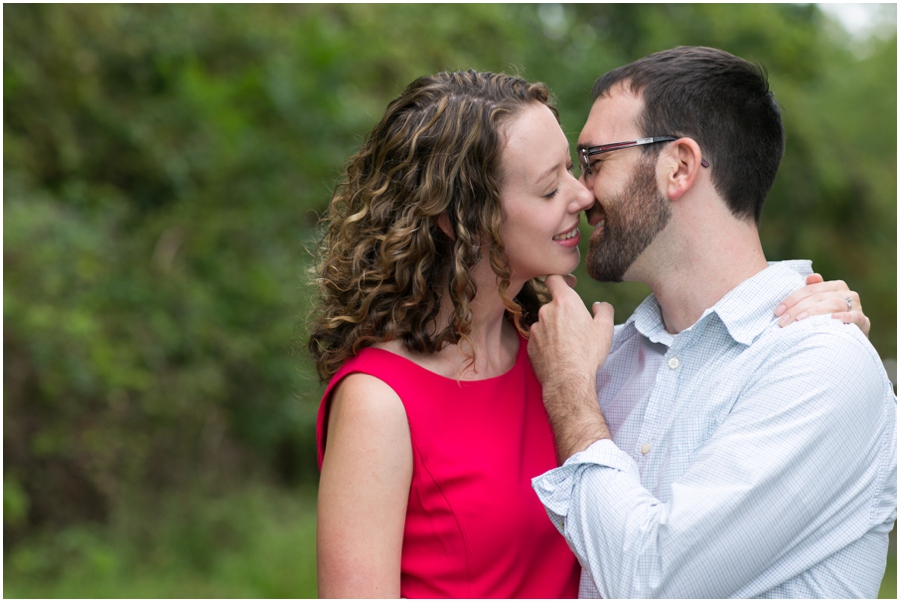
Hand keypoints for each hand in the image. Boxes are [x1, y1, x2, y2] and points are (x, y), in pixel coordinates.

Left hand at [528, 274, 614, 460]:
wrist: (567, 381)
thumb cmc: (587, 353)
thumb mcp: (605, 329)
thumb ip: (604, 310)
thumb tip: (598, 305)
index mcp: (564, 302)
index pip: (554, 279)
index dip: (559, 280)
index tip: (566, 286)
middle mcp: (545, 311)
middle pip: (553, 305)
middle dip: (562, 313)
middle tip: (576, 329)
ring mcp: (535, 328)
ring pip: (545, 323)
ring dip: (554, 329)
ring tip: (568, 346)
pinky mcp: (529, 345)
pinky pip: (539, 339)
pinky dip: (547, 343)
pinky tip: (558, 355)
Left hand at [775, 273, 869, 336]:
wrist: (848, 340)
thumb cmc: (828, 320)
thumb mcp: (818, 305)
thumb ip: (813, 291)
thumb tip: (811, 277)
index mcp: (836, 286)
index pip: (810, 289)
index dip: (792, 299)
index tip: (778, 312)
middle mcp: (847, 294)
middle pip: (819, 297)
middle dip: (798, 308)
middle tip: (783, 321)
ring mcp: (857, 307)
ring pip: (834, 304)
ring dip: (815, 312)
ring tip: (800, 321)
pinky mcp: (863, 322)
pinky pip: (855, 317)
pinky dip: (844, 317)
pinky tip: (832, 320)